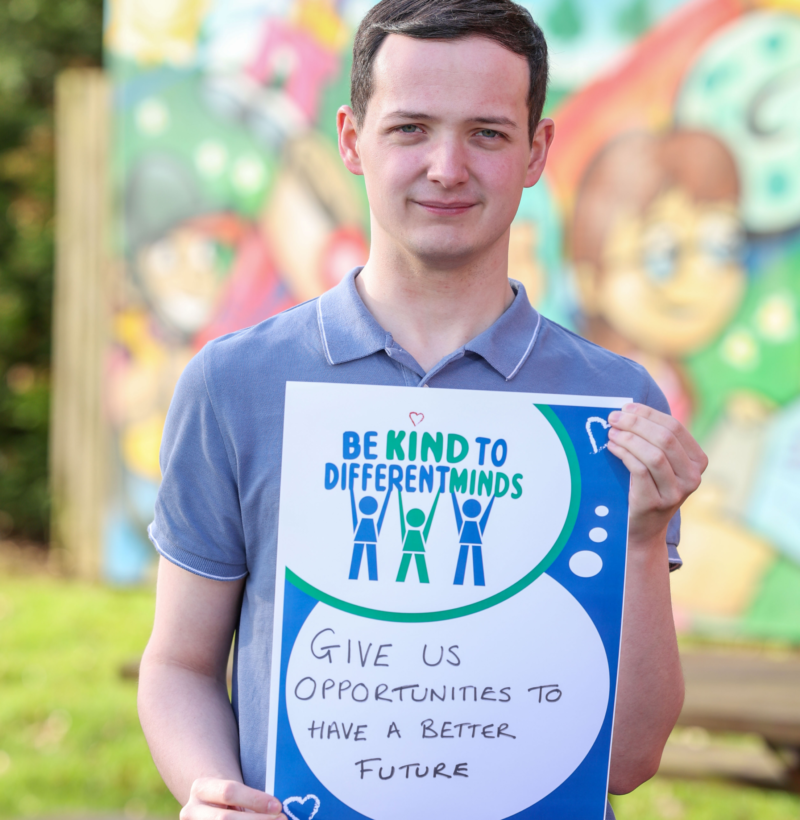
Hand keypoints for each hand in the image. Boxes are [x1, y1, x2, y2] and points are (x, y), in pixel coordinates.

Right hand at [180, 778, 284, 819]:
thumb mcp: (235, 790)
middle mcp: (191, 811)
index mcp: (201, 787)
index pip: (229, 792)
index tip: (278, 806)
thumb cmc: (231, 797)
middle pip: (224, 819)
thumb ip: (252, 798)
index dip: (255, 800)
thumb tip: (279, 809)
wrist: (211, 806)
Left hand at [607, 403, 706, 545]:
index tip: (626, 408)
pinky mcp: (657, 503)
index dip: (649, 414)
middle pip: (665, 438)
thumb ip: (652, 439)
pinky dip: (624, 454)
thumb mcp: (659, 463)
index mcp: (698, 461)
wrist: (641, 529)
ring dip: (629, 438)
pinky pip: (640, 470)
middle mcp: (693, 477)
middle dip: (636, 423)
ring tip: (611, 432)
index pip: (675, 427)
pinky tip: (612, 447)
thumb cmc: (646, 487)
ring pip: (654, 454)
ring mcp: (677, 492)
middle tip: (613, 418)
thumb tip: (626, 410)